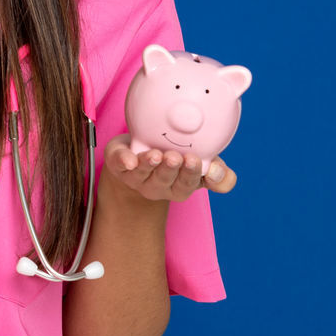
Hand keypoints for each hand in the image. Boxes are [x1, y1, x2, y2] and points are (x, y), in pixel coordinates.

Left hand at [103, 133, 236, 202]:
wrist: (140, 150)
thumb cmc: (177, 154)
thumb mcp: (201, 161)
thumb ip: (217, 170)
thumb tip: (217, 172)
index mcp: (180, 185)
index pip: (188, 184)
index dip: (192, 174)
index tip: (195, 160)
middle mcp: (159, 186)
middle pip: (165, 181)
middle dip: (171, 169)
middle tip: (176, 157)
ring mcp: (138, 178)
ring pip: (143, 173)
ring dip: (150, 164)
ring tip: (156, 154)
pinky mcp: (118, 166)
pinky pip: (119, 164)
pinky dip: (123, 160)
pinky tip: (128, 160)